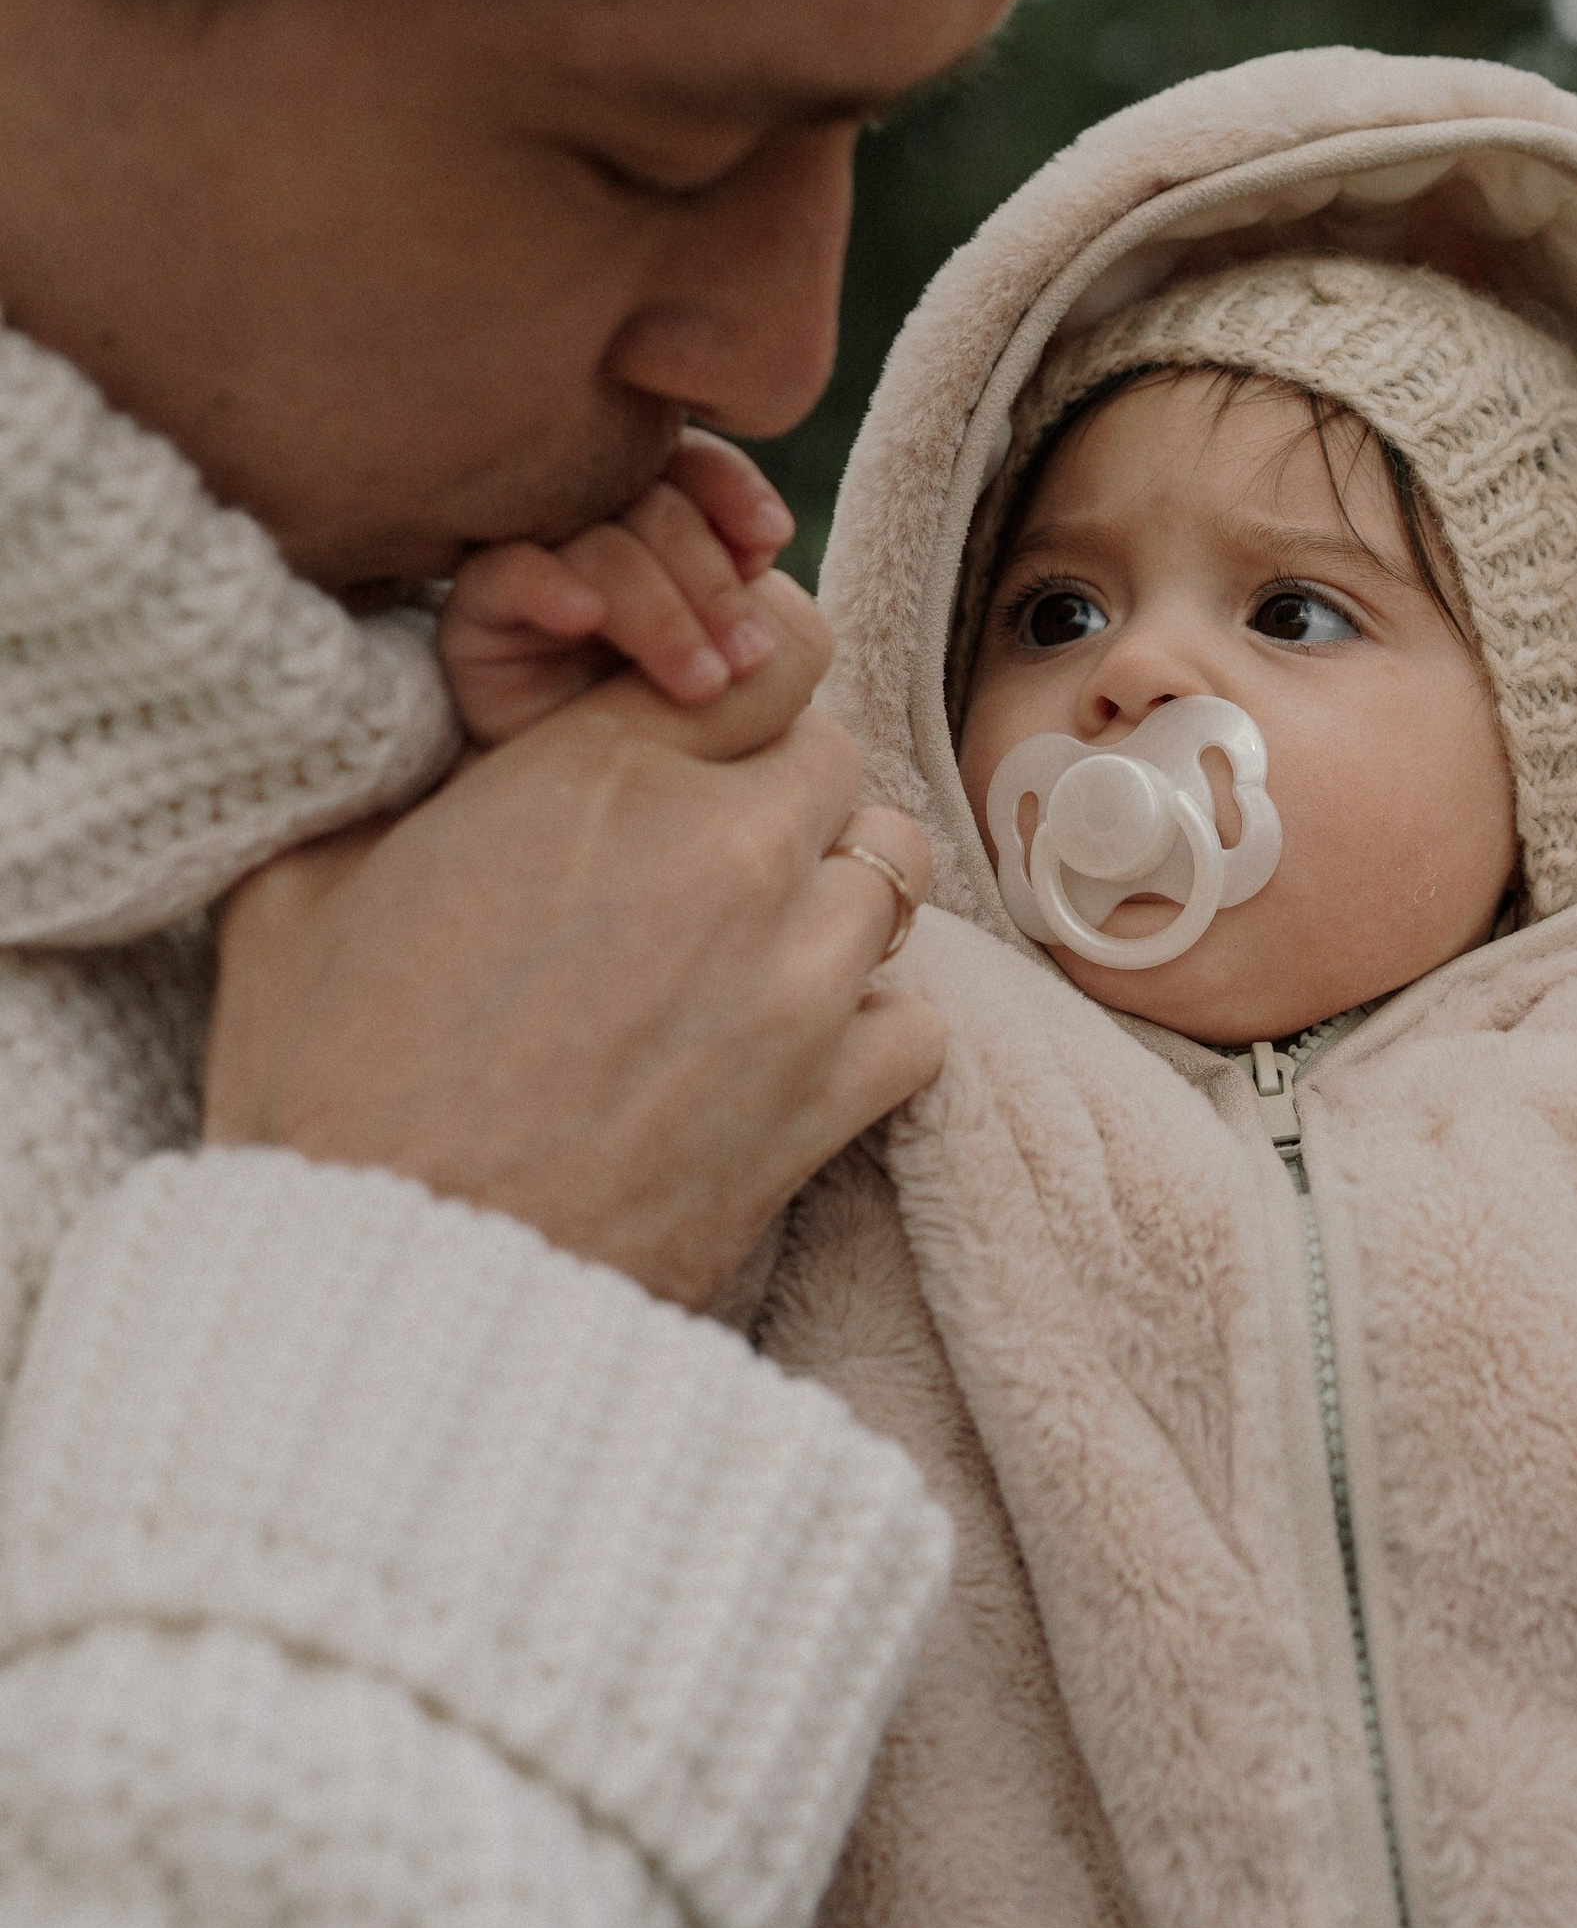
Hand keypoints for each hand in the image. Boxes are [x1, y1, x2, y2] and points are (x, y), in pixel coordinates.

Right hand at [208, 638, 939, 1306]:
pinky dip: (873, 1027)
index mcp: (599, 770)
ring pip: (893, 872)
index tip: (703, 731)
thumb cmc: (324, 1084)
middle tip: (699, 856)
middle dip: (776, 791)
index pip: (775, 647)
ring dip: (832, 897)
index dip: (740, 686)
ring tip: (746, 949)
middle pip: (832, 756)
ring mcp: (795, 977)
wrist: (383, 1281)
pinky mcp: (830, 1099)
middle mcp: (725, 852)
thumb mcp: (307, 883)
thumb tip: (425, 748)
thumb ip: (402, 784)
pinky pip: (918, 1018)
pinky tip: (788, 1051)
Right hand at [439, 430, 803, 740]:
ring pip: (596, 542)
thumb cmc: (688, 750)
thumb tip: (764, 556)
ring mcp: (534, 571)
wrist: (608, 830)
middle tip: (748, 660)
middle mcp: (595, 537)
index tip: (770, 540)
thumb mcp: (749, 682)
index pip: (690, 469)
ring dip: (658, 610)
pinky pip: (504, 572)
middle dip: (710, 579)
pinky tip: (585, 619)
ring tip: (700, 686)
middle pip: (652, 504)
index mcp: (663, 533)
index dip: (731, 489)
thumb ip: (768, 610)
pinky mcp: (477, 617)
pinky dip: (549, 584)